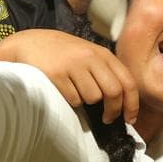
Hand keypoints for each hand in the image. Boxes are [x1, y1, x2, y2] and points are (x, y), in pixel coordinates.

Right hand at [0, 29, 137, 122]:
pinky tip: (63, 90)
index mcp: (103, 54)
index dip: (132, 103)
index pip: (128, 81)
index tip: (130, 119)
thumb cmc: (63, 54)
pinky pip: (73, 99)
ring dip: (87, 102)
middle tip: (108, 119)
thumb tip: (123, 103)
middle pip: (114, 92)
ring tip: (76, 91)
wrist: (30, 43)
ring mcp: (74, 65)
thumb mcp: (88, 55)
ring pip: (93, 97)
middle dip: (113, 111)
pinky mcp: (57, 75)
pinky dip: (71, 101)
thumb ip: (106, 72)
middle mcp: (91, 57)